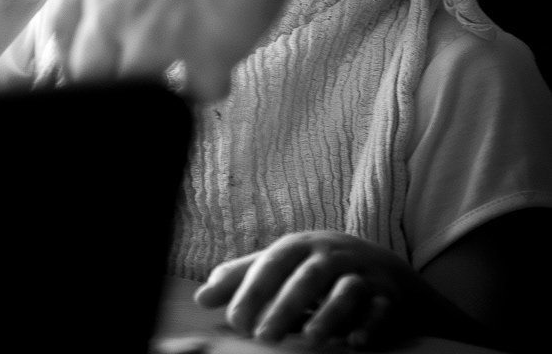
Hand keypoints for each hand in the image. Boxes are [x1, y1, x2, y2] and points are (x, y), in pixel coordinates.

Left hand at [48, 0, 300, 98]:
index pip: (59, 26)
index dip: (77, 44)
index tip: (95, 49)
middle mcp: (111, 5)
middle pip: (86, 69)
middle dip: (110, 73)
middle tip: (140, 64)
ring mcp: (152, 37)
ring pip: (134, 88)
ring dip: (159, 81)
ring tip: (185, 60)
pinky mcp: (202, 57)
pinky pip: (199, 90)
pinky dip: (212, 81)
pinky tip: (224, 63)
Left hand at [194, 231, 438, 348]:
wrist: (381, 268)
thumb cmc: (317, 268)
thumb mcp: (282, 265)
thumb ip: (244, 277)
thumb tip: (202, 296)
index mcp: (301, 246)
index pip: (275, 263)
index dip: (255, 289)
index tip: (237, 321)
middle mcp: (332, 256)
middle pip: (310, 275)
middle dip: (287, 304)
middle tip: (263, 337)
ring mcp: (362, 274)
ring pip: (347, 289)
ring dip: (329, 313)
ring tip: (310, 339)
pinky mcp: (386, 296)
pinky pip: (381, 308)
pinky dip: (370, 323)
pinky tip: (356, 342)